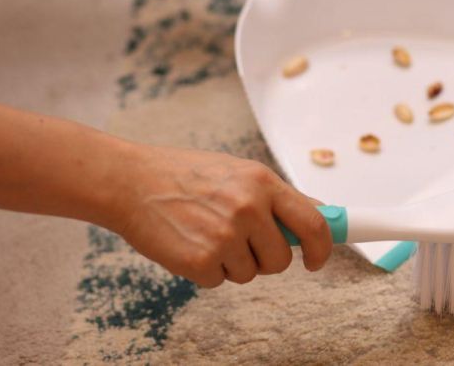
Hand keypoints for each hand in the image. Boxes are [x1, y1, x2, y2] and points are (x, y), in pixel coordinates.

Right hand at [116, 145, 331, 286]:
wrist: (130, 181)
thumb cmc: (185, 175)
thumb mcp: (238, 171)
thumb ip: (276, 196)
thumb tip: (319, 213)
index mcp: (262, 182)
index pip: (313, 223)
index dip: (323, 248)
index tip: (317, 259)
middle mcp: (248, 207)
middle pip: (282, 259)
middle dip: (267, 259)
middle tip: (243, 243)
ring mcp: (224, 235)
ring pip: (251, 273)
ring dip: (233, 264)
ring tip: (207, 234)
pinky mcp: (200, 260)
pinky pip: (219, 281)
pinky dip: (206, 271)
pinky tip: (190, 244)